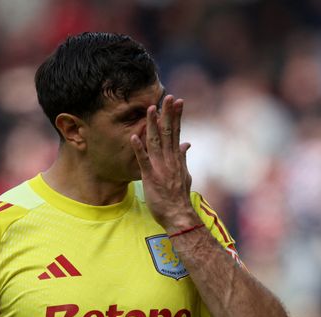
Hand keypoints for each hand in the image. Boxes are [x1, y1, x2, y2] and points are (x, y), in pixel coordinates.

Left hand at [130, 94, 195, 230]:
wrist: (179, 215)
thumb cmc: (179, 197)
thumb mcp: (184, 174)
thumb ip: (183, 158)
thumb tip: (186, 144)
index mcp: (176, 158)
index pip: (177, 132)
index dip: (176, 116)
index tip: (177, 101)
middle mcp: (170, 160)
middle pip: (169, 133)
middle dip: (168, 114)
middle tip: (167, 97)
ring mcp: (161, 168)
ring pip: (156, 142)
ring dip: (153, 125)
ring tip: (151, 109)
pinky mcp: (151, 177)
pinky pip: (144, 161)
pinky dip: (139, 149)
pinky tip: (134, 136)